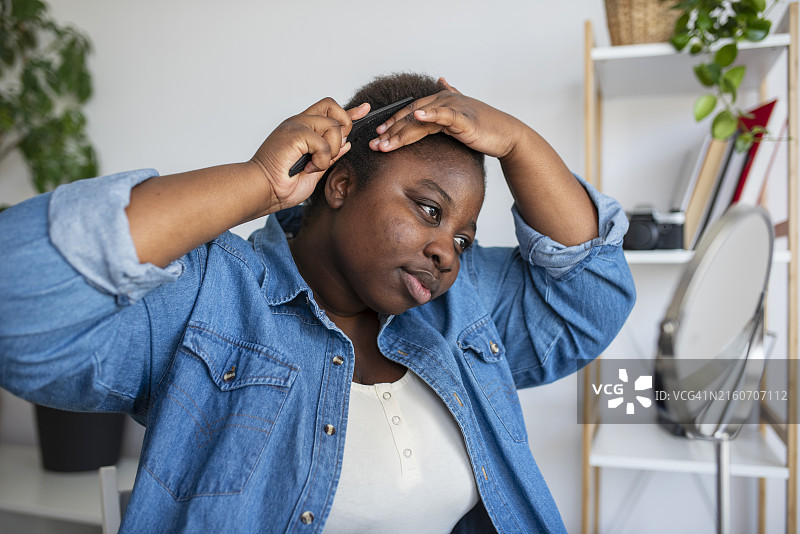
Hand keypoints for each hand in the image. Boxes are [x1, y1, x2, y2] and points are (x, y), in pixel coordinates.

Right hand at [251, 98, 369, 210]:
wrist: (263, 191)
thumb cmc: (282, 185)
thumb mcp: (316, 170)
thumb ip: (330, 155)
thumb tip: (347, 144)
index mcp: (303, 130)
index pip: (329, 112)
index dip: (349, 111)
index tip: (365, 109)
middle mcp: (299, 123)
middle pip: (334, 109)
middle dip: (343, 130)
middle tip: (330, 153)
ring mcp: (296, 125)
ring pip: (333, 126)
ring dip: (331, 151)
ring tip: (314, 164)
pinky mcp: (295, 132)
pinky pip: (324, 142)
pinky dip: (321, 159)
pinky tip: (308, 168)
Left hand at [368, 78, 521, 159]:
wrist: (506, 134)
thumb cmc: (484, 128)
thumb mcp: (460, 114)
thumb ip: (447, 102)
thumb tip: (442, 81)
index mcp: (440, 102)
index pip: (410, 113)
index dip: (392, 123)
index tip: (377, 136)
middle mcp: (443, 101)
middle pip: (411, 117)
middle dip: (391, 132)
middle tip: (374, 144)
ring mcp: (453, 108)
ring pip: (421, 120)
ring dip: (401, 131)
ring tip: (385, 142)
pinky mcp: (463, 118)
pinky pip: (443, 115)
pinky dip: (430, 114)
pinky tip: (417, 116)